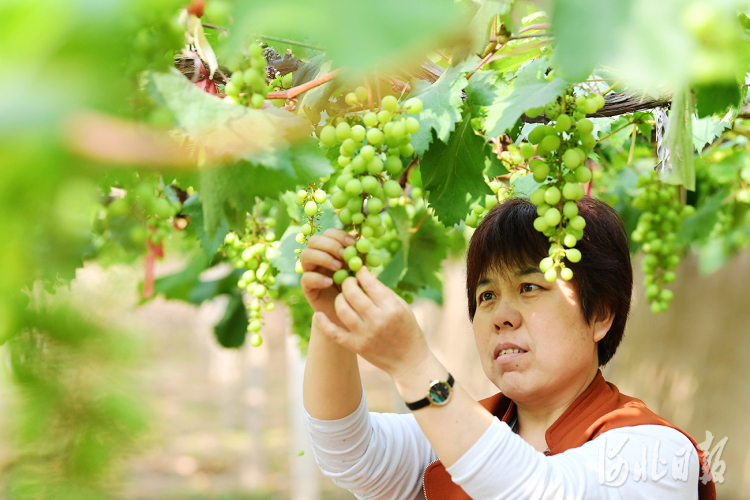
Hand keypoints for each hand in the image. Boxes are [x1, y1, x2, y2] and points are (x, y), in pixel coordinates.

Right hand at [300, 228, 354, 326]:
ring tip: (338, 268)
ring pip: (306, 255)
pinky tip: (330, 282)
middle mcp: (317, 258)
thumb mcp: (360, 271)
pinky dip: (318, 278)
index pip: (328, 234)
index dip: (339, 235)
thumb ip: (361, 258)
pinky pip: (306, 278)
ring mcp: (310, 272)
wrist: (349, 312)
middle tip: (344, 256)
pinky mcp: (307, 288)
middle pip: (314, 241)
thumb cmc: (356, 288)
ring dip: (323, 258)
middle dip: (330, 245)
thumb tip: (363, 243)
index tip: (353, 244)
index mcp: (330, 250)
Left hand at [312, 266, 430, 379]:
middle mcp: (377, 320)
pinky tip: (318, 315)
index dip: (361, 273)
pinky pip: (334, 334)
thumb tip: (365, 275)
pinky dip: (323, 324)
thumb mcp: (401, 306)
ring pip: (342, 309)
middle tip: (349, 282)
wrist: (409, 360)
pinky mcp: (356, 346)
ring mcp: (365, 334)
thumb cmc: (407, 329)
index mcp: (390, 308)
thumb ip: (383, 291)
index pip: (369, 283)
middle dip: (348, 283)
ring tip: (344, 297)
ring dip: (340, 299)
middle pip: (352, 293)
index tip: (359, 271)